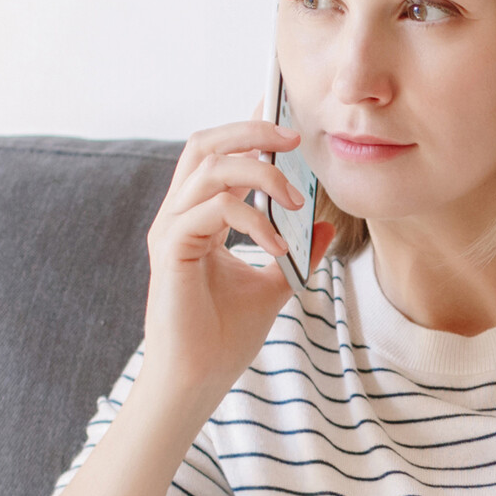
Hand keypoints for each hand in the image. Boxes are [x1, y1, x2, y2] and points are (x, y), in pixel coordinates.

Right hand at [140, 119, 336, 411]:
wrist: (196, 381)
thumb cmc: (222, 338)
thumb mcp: (273, 286)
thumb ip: (294, 252)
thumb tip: (325, 225)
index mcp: (196, 216)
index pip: (218, 154)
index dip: (248, 128)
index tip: (284, 114)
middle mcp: (178, 215)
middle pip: (205, 144)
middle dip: (251, 132)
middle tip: (294, 138)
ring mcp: (170, 230)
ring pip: (209, 167)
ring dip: (260, 173)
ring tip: (295, 200)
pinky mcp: (171, 251)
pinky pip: (212, 210)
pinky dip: (252, 219)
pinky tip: (277, 246)